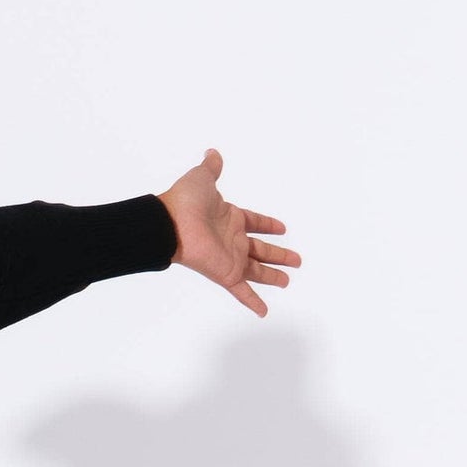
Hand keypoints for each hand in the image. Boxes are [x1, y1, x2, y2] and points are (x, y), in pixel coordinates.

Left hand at [158, 148, 299, 316]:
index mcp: (230, 218)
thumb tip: (212, 153)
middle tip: (295, 260)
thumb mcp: (202, 178)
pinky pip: (242, 290)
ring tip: (287, 281)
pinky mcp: (226, 273)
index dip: (268, 224)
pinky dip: (253, 301)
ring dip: (272, 276)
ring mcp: (230, 258)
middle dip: (278, 255)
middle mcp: (232, 240)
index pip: (254, 222)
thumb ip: (210, 168)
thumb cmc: (184, 201)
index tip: (282, 228)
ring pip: (257, 270)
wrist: (171, 223)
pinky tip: (264, 312)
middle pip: (260, 250)